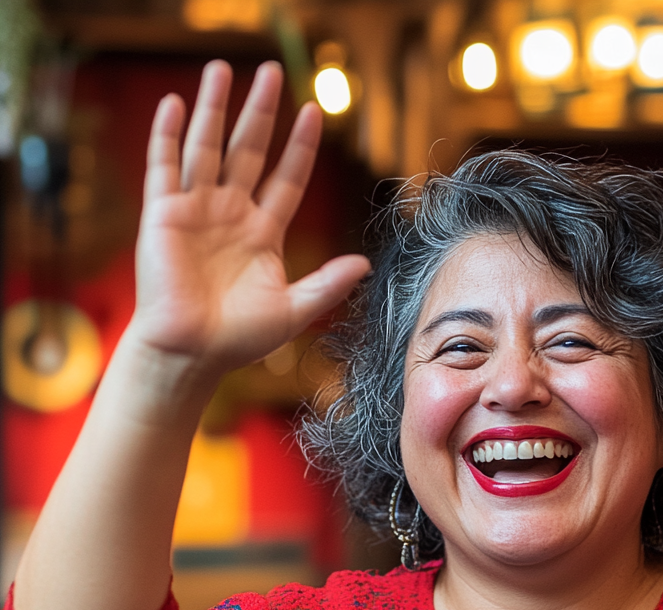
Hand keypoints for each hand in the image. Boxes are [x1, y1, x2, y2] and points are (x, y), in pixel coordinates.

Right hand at [129, 60, 369, 372]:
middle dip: (261, 112)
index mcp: (262, 234)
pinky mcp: (162, 215)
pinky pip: (164, 166)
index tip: (314, 113)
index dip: (299, 147)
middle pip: (249, 151)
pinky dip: (167, 134)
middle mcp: (230, 215)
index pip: (286, 179)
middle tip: (273, 72)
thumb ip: (327, 284)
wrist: (192, 353)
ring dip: (214, 108)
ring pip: (206, 147)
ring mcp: (195, 211)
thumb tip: (365, 264)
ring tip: (223, 69)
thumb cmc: (239, 339)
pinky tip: (174, 102)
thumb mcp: (294, 309)